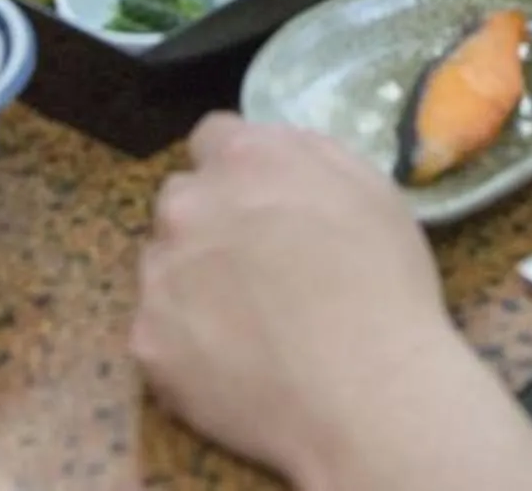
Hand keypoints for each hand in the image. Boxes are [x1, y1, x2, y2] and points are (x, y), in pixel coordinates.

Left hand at [134, 118, 469, 482]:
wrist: (368, 394)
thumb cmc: (384, 288)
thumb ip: (306, 154)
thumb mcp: (369, 189)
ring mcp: (160, 275)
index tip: (261, 202)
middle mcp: (188, 206)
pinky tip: (233, 365)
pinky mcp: (147, 341)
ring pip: (163, 264)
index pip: (212, 138)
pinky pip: (158, 330)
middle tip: (256, 268)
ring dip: (192, 280)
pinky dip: (186, 344)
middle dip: (210, 222)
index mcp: (243, 160)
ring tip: (247, 325)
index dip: (239, 170)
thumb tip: (273, 149)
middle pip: (181, 200)